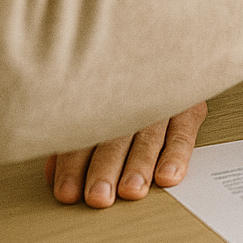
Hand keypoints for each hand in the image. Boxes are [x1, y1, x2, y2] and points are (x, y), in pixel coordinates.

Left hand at [44, 101, 207, 207]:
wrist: (170, 47)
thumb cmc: (123, 88)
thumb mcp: (94, 106)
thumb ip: (72, 142)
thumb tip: (52, 174)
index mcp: (101, 98)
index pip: (82, 133)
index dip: (72, 164)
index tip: (67, 192)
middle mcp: (130, 98)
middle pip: (114, 135)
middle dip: (105, 167)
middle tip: (99, 195)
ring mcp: (161, 102)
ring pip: (148, 135)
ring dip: (139, 164)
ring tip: (131, 190)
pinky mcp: (189, 107)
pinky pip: (183, 131)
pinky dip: (175, 154)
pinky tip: (167, 176)